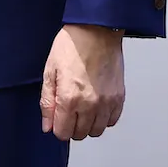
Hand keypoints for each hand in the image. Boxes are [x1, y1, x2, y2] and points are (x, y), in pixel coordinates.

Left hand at [41, 23, 124, 140]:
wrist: (96, 32)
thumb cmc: (70, 47)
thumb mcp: (49, 72)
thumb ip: (47, 102)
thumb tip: (47, 125)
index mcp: (70, 98)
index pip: (63, 132)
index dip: (57, 128)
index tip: (56, 119)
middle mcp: (91, 104)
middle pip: (80, 134)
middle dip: (71, 127)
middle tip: (67, 112)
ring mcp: (107, 102)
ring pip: (97, 131)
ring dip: (87, 124)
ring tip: (81, 108)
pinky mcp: (119, 98)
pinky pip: (112, 120)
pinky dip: (103, 118)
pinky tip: (95, 105)